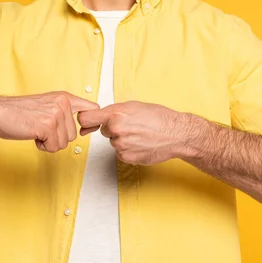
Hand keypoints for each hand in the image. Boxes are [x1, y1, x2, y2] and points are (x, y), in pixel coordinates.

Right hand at [0, 91, 99, 151]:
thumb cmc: (18, 111)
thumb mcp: (47, 105)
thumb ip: (64, 112)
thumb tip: (83, 126)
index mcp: (64, 97)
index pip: (92, 108)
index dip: (91, 124)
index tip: (85, 130)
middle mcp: (62, 103)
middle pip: (74, 135)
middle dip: (57, 138)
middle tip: (41, 129)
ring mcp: (56, 114)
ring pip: (64, 143)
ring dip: (49, 142)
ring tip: (36, 130)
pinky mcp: (47, 126)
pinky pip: (53, 147)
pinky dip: (42, 146)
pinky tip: (33, 135)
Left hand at [77, 101, 192, 164]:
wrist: (176, 134)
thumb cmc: (159, 117)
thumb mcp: (134, 106)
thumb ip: (114, 111)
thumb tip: (97, 117)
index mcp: (116, 114)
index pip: (85, 118)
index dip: (85, 120)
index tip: (86, 123)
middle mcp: (116, 129)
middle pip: (103, 131)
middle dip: (113, 129)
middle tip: (131, 126)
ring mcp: (121, 145)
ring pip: (113, 142)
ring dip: (122, 139)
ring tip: (140, 135)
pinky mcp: (126, 157)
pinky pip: (121, 153)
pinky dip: (129, 149)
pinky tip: (141, 144)